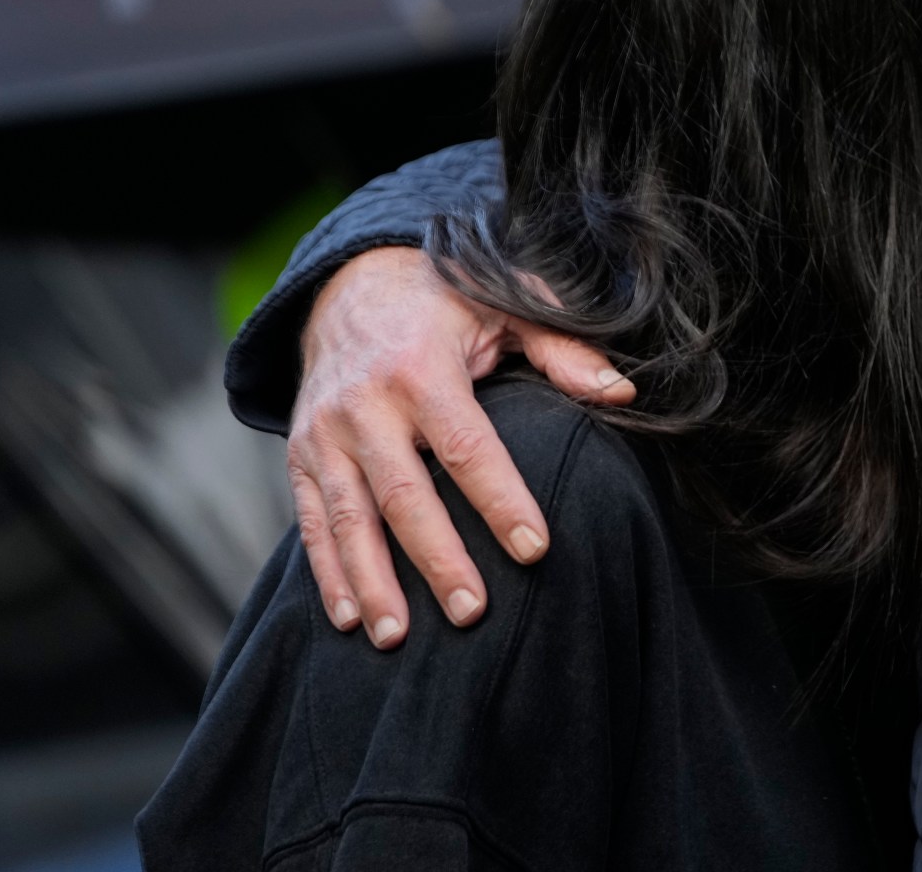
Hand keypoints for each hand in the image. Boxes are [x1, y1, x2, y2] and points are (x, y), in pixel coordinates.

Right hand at [285, 246, 631, 646]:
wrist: (347, 283)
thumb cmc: (442, 300)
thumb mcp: (503, 302)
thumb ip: (562, 347)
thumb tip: (621, 393)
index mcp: (421, 368)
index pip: (467, 446)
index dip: (501, 500)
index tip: (535, 550)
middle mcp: (364, 404)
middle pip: (403, 494)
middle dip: (437, 558)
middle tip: (471, 612)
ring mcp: (324, 433)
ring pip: (348, 518)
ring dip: (372, 581)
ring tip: (398, 638)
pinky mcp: (300, 454)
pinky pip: (311, 520)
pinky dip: (327, 572)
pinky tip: (349, 619)